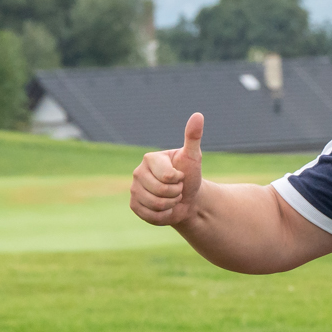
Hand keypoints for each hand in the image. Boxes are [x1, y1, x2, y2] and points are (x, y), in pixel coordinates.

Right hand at [130, 113, 205, 227]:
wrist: (188, 199)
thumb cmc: (190, 176)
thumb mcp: (194, 157)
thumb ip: (193, 137)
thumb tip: (198, 115)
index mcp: (150, 159)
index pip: (167, 176)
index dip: (179, 180)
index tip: (180, 176)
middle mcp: (137, 172)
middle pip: (161, 191)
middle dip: (176, 193)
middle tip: (178, 189)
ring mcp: (134, 189)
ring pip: (156, 204)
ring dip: (171, 204)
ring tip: (172, 197)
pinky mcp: (134, 205)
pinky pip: (150, 215)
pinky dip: (164, 216)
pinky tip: (166, 208)